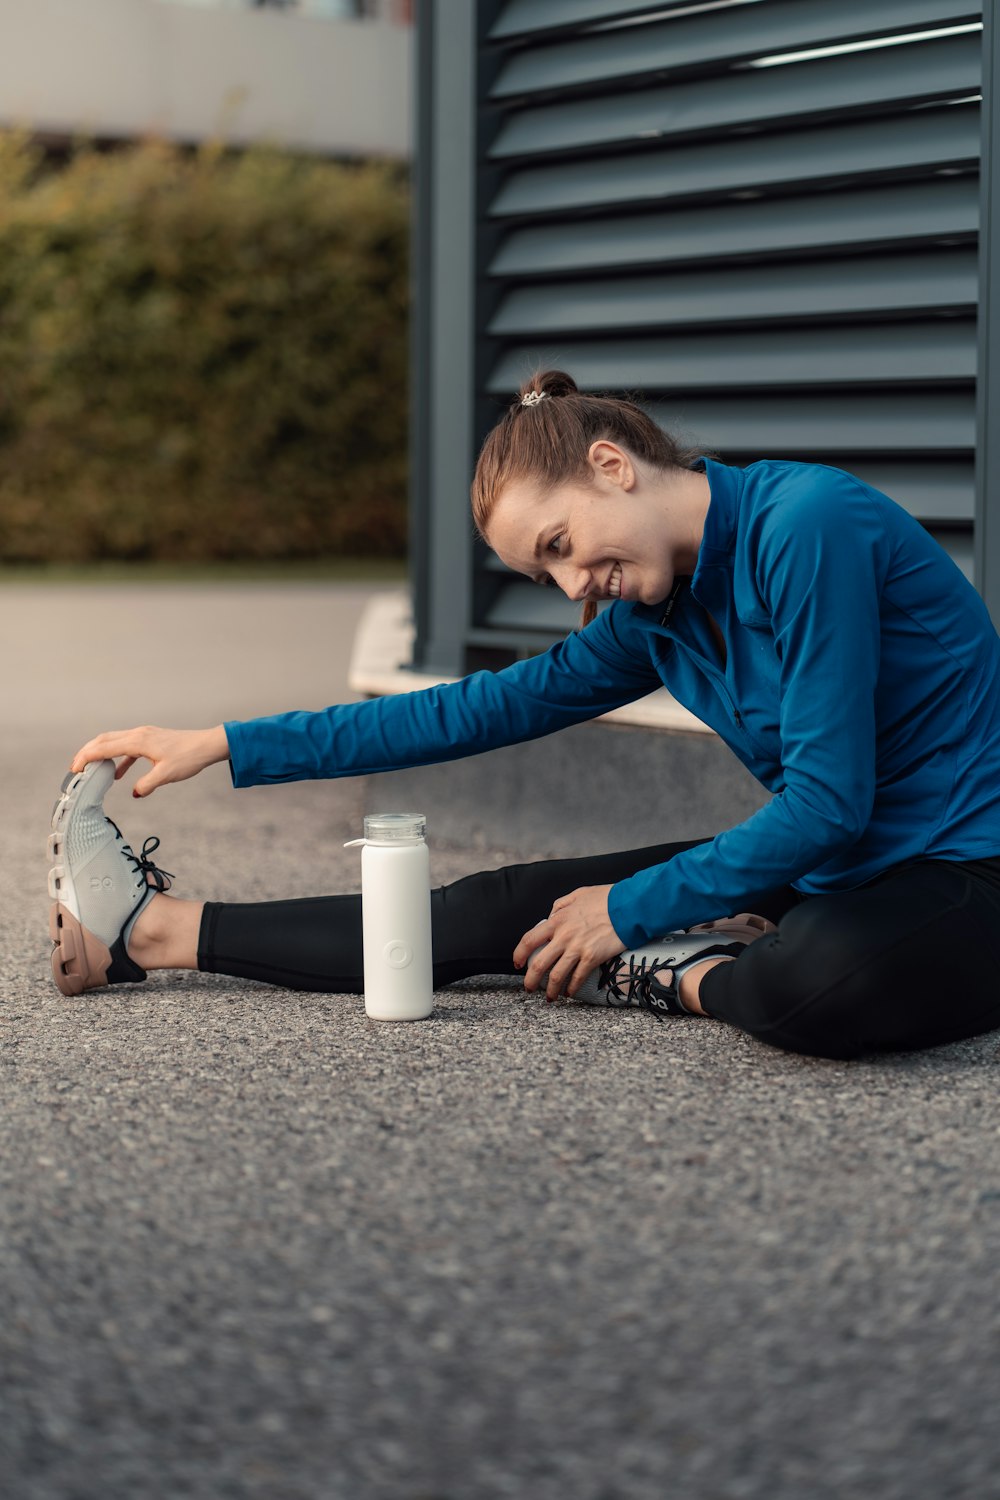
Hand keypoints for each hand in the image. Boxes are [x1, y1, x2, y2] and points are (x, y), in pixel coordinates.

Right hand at [70, 724, 230, 797]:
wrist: (207, 745)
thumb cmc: (188, 758)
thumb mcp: (166, 775)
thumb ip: (147, 785)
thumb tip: (135, 793)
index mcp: (138, 741)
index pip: (104, 747)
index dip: (87, 757)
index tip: (74, 768)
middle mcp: (138, 734)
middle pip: (104, 740)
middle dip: (87, 752)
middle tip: (75, 767)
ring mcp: (144, 735)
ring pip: (115, 741)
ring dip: (101, 753)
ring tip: (91, 769)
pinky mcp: (151, 739)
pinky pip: (128, 747)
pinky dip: (119, 758)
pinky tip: (119, 774)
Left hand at [513, 884, 624, 1000]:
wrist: (628, 906)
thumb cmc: (605, 898)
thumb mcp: (577, 894)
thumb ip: (560, 905)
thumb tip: (551, 915)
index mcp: (557, 920)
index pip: (529, 940)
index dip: (519, 954)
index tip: (517, 963)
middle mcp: (563, 936)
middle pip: (538, 963)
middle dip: (530, 980)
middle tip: (529, 987)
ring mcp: (577, 948)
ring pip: (556, 975)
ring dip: (550, 990)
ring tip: (550, 997)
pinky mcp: (592, 958)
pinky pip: (578, 978)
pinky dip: (571, 988)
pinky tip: (569, 992)